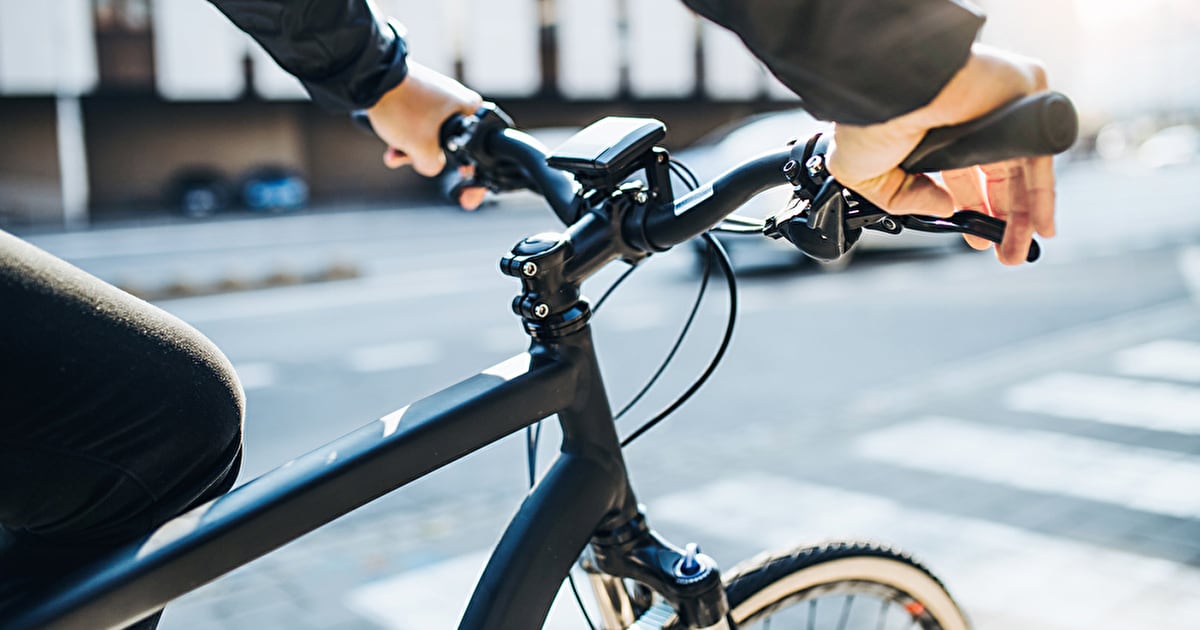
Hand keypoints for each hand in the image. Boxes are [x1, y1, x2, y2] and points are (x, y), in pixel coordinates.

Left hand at [366, 61, 487, 209]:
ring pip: (429, 137)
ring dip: (411, 150)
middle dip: (428, 159)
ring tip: (395, 154)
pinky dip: (404, 137)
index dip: (474, 176)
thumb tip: (430, 165)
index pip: (481, 148)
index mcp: (470, 108)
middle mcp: (457, 100)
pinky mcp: (416, 96)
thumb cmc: (403, 108)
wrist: (370, 77)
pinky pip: (416, 125)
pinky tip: (390, 146)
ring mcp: (436, 98)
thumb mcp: (422, 149)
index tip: (467, 195)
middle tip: (416, 162)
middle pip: (451, 145)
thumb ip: (434, 167)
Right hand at [826, 44, 1053, 264]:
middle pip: (996, 178)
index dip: (970, 208)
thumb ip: (902, 199)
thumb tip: (943, 208)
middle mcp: (969, 123)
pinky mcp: (1021, 107)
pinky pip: (1040, 157)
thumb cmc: (869, 119)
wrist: (891, 86)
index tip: (974, 235)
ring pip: (1020, 172)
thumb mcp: (865, 175)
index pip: (962, 175)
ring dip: (1024, 216)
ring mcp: (998, 112)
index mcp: (934, 135)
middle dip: (1000, 220)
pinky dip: (1044, 194)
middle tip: (1002, 253)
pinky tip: (1042, 226)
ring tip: (1017, 252)